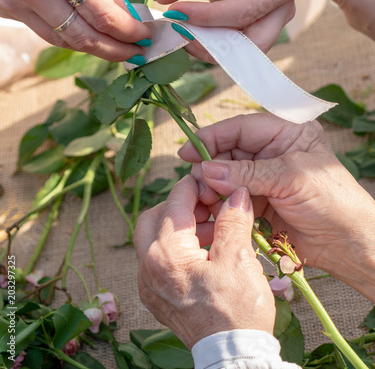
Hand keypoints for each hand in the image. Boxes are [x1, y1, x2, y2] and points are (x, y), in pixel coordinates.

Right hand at [0, 0, 150, 61]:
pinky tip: (91, 37)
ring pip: (65, 41)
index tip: (145, 36)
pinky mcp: (5, 8)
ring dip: (95, 49)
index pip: (103, 15)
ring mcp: (15, 3)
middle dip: (116, 51)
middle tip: (138, 54)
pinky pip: (47, 33)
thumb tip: (128, 11)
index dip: (129, 32)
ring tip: (119, 50)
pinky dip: (72, 39)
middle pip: (84, 37)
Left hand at [134, 175, 274, 348]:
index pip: (174, 205)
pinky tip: (204, 249)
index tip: (205, 177)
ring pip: (153, 238)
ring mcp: (149, 285)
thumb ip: (233, 220)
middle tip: (205, 204)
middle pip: (153, 218)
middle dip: (178, 205)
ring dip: (179, 226)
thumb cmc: (236, 312)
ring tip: (212, 228)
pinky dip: (176, 246)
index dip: (191, 186)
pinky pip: (158, 259)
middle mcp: (148, 268)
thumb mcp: (238, 259)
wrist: (232, 357)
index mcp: (166, 255)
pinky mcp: (156, 296)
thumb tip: (235, 194)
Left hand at [155, 0, 302, 53]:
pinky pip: (234, 46)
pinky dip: (211, 45)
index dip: (209, 17)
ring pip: (243, 51)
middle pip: (253, 43)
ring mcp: (270, 21)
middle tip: (179, 34)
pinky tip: (187, 33)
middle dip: (215, 45)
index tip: (175, 13)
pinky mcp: (253, 28)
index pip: (246, 11)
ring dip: (211, 49)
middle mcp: (283, 7)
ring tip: (180, 33)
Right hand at [178, 114, 374, 300]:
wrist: (348, 243)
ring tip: (203, 197)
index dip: (213, 136)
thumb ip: (247, 173)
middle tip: (196, 181)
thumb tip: (207, 169)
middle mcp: (273, 150)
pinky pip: (231, 194)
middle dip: (210, 164)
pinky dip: (219, 200)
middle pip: (230, 150)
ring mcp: (265, 175)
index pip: (242, 128)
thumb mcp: (290, 178)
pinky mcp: (259, 198)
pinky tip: (211, 206)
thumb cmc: (332, 201)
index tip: (189, 150)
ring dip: (212, 184)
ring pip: (226, 173)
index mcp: (287, 132)